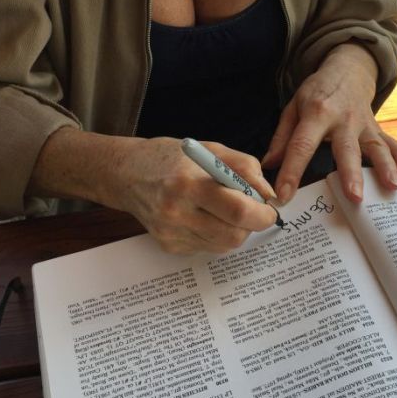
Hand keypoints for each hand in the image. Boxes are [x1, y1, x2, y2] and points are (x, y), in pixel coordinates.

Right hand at [108, 137, 278, 253]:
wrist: (127, 174)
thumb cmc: (170, 157)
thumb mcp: (210, 149)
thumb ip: (244, 168)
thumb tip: (268, 194)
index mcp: (188, 184)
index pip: (237, 210)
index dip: (262, 213)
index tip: (269, 208)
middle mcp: (177, 213)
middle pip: (234, 235)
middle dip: (251, 224)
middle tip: (250, 208)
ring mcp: (171, 233)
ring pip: (224, 245)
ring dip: (234, 229)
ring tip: (222, 208)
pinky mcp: (169, 246)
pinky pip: (208, 248)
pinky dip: (216, 234)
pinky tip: (203, 215)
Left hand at [262, 43, 396, 203]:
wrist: (347, 69)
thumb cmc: (316, 93)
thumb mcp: (293, 107)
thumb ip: (282, 137)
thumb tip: (268, 165)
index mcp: (316, 113)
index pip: (302, 145)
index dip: (292, 170)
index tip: (284, 195)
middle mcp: (343, 119)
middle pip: (346, 148)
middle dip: (350, 173)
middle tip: (354, 197)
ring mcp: (363, 123)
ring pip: (375, 146)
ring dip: (384, 167)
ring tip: (391, 186)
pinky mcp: (377, 126)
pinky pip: (390, 141)